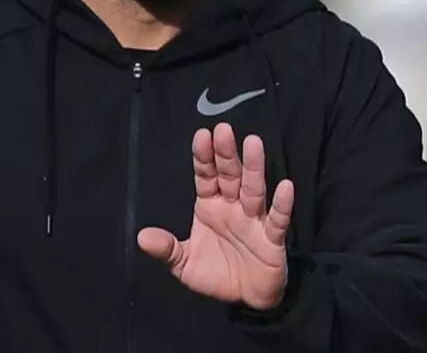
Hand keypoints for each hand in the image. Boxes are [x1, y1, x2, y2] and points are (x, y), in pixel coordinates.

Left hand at [137, 122, 293, 309]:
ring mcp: (254, 220)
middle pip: (229, 176)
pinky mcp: (272, 239)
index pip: (206, 176)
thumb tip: (141, 237)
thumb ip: (167, 249)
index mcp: (210, 206)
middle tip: (223, 129)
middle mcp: (233, 207)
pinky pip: (278, 220)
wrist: (246, 298)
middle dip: (226, 154)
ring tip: (253, 143)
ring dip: (254, 168)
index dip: (204, 157)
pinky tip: (285, 186)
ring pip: (254, 190)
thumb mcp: (185, 264)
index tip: (201, 135)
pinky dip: (282, 204)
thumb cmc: (216, 273)